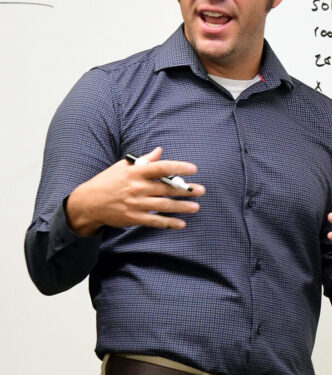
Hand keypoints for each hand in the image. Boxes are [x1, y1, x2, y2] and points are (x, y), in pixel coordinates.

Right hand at [66, 147, 204, 236]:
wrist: (88, 203)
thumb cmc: (108, 182)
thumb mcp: (123, 167)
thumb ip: (143, 160)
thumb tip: (160, 150)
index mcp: (135, 172)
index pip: (161, 168)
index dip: (178, 167)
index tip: (193, 168)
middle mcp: (137, 187)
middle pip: (166, 188)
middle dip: (186, 190)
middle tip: (202, 190)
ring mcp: (135, 204)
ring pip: (163, 206)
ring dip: (181, 207)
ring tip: (196, 207)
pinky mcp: (133, 218)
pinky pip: (154, 221)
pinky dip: (168, 223)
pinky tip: (181, 223)